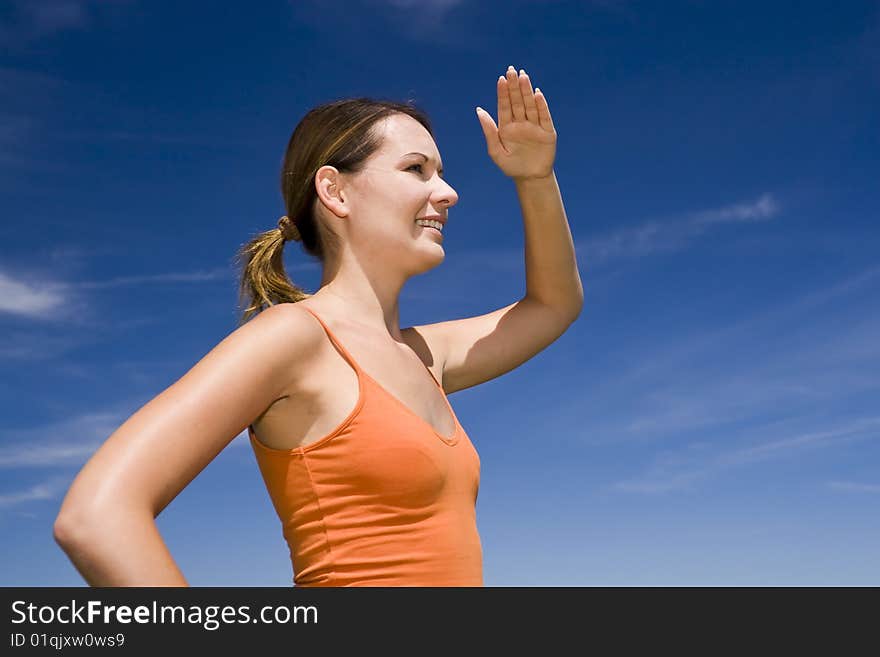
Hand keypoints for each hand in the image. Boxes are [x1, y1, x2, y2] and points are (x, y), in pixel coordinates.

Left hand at [475, 66, 556, 180]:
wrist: (530, 178)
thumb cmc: (511, 166)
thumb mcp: (496, 151)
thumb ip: (489, 131)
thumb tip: (479, 110)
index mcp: (507, 126)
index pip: (504, 106)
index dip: (503, 93)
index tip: (501, 79)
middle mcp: (521, 123)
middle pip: (517, 102)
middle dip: (514, 87)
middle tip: (511, 70)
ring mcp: (535, 126)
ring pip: (530, 105)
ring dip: (527, 91)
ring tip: (523, 76)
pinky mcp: (547, 132)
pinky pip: (544, 116)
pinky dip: (541, 105)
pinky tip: (537, 94)